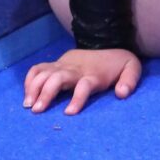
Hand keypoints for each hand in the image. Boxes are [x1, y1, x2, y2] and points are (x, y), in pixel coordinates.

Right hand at [23, 47, 141, 114]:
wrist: (107, 46)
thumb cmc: (118, 66)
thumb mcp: (132, 69)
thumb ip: (130, 81)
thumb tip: (121, 94)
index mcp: (94, 74)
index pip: (85, 84)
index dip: (78, 97)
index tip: (69, 113)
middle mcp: (76, 69)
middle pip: (59, 77)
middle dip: (47, 93)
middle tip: (38, 111)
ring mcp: (64, 65)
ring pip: (45, 72)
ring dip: (34, 87)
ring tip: (28, 106)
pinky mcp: (56, 64)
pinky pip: (38, 68)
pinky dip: (30, 80)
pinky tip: (27, 96)